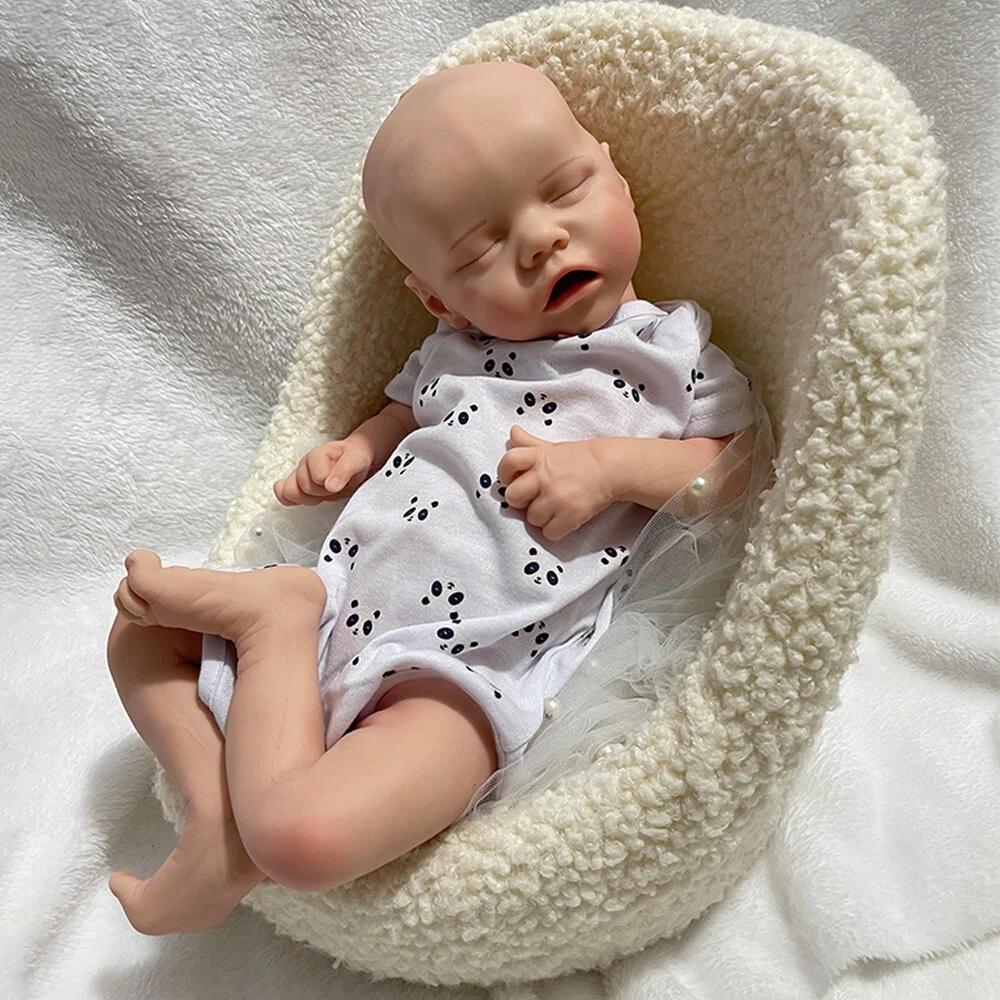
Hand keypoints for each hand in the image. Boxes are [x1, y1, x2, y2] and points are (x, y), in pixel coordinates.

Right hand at [273, 438, 373, 506]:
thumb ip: (344, 471)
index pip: (317, 478)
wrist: (353, 461)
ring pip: (290, 493)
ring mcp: (297, 474)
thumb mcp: (356, 461)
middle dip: (322, 492)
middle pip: (304, 488)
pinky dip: (294, 500)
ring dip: (310, 497)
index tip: (339, 482)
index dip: (330, 484)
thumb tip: (330, 486)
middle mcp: (304, 463)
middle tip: (334, 487)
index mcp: (317, 454)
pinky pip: (282, 494)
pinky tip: (308, 498)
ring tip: (324, 491)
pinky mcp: (295, 486)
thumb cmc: (354, 459)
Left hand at [497, 425, 613, 540]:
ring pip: (531, 518)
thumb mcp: (553, 447)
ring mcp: (557, 497)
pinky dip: (555, 530)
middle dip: (521, 500)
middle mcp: (545, 477)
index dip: (504, 473)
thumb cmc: (582, 459)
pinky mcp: (570, 515)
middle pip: (513, 496)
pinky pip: (549, 533)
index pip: (508, 462)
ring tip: (554, 507)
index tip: (512, 480)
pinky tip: (564, 518)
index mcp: (539, 457)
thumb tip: (513, 432)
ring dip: (541, 516)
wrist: (612, 468)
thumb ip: (530, 443)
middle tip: (535, 498)